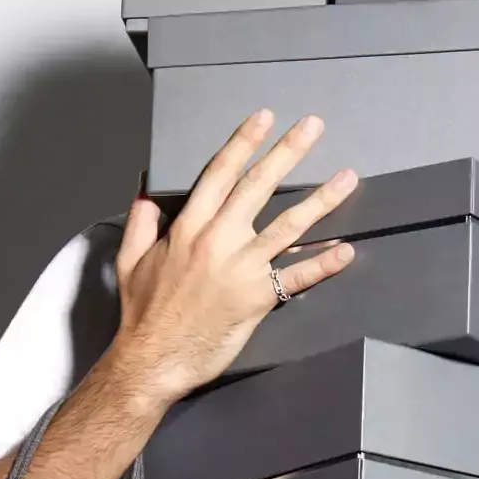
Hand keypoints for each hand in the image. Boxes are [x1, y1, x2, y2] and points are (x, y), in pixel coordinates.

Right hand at [107, 110, 357, 406]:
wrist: (153, 360)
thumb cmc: (143, 316)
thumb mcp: (131, 260)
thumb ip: (141, 223)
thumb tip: (146, 195)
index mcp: (188, 227)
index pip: (221, 173)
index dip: (244, 142)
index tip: (264, 118)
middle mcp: (218, 240)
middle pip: (259, 186)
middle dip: (289, 152)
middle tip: (313, 126)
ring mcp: (241, 268)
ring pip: (288, 226)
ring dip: (321, 200)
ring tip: (347, 178)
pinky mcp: (257, 298)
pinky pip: (296, 278)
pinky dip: (323, 265)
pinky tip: (345, 251)